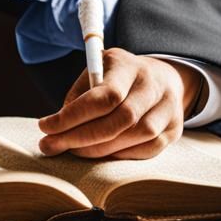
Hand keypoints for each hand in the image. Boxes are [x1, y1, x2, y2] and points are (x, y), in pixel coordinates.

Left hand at [37, 48, 204, 159]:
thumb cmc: (117, 76)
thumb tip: (56, 128)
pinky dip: (120, 155)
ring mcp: (168, 108)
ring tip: (72, 150)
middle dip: (81, 137)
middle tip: (51, 145)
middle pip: (121, 119)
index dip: (73, 116)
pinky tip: (99, 154)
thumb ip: (78, 95)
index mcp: (126, 65)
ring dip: (99, 149)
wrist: (162, 77)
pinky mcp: (175, 129)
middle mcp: (152, 84)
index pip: (103, 95)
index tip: (45, 126)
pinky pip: (147, 149)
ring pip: (136, 136)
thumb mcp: (96, 71)